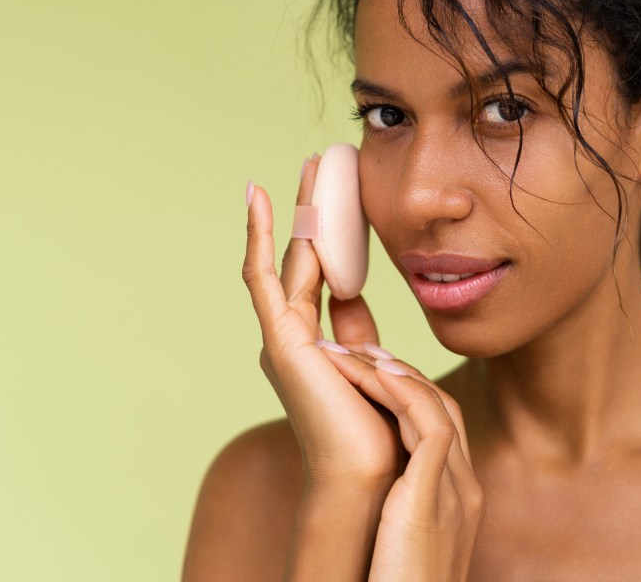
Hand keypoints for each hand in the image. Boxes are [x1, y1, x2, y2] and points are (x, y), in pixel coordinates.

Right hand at [241, 156, 401, 493]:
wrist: (373, 477)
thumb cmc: (382, 433)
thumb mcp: (374, 366)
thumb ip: (360, 332)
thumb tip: (355, 296)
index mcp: (317, 345)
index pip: (325, 274)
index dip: (335, 233)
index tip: (345, 196)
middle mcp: (294, 336)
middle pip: (307, 257)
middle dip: (316, 209)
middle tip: (324, 162)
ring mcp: (284, 336)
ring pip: (292, 256)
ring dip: (301, 209)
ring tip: (313, 165)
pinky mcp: (280, 338)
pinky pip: (264, 275)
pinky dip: (259, 234)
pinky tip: (259, 196)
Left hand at [321, 349, 484, 581]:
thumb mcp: (401, 542)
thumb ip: (397, 511)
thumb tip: (372, 493)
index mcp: (458, 498)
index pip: (441, 425)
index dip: (408, 392)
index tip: (372, 372)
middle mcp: (464, 488)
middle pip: (443, 407)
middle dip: (402, 372)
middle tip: (362, 349)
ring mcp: (456, 490)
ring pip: (435, 406)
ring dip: (393, 373)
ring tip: (356, 352)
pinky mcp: (435, 496)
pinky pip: (425, 424)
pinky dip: (398, 392)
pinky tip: (368, 374)